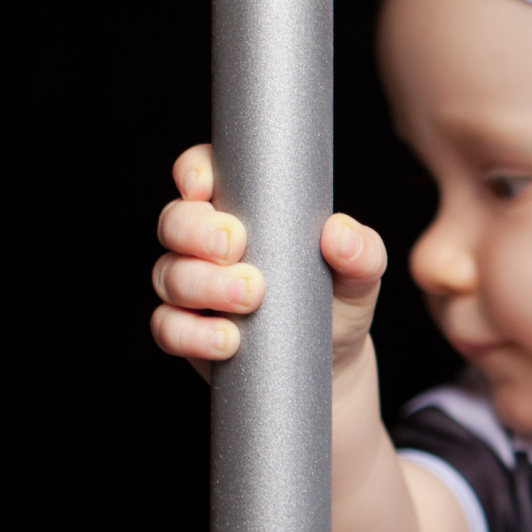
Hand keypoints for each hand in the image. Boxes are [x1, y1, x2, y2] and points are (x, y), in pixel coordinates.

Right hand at [149, 143, 389, 379]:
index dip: (194, 171)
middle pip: (175, 222)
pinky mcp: (187, 330)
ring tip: (249, 298)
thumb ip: (363, 250)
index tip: (206, 187)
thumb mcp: (361, 274)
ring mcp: (192, 286)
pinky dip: (192, 333)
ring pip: (169, 274)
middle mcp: (206, 243)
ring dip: (202, 284)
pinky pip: (168, 327)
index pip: (203, 172)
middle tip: (236, 248)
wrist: (329, 360)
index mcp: (243, 208)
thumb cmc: (337, 300)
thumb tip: (339, 233)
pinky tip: (227, 340)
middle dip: (197, 231)